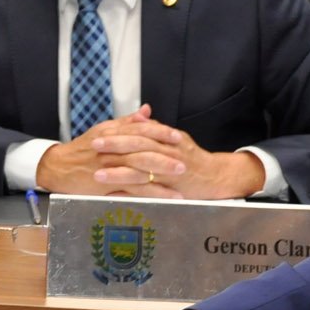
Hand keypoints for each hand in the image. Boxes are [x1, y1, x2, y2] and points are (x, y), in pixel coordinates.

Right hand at [34, 108, 168, 195]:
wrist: (58, 166)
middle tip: (185, 163)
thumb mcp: (104, 130)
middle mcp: (112, 149)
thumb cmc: (83, 148)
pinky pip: (130, 190)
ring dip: (161, 180)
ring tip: (180, 186)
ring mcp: (109, 168)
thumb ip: (127, 122)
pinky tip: (162, 200)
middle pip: (143, 152)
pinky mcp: (105, 185)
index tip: (178, 138)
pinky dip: (148, 196)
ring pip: (139, 173)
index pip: (141, 130)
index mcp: (113, 133)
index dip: (160, 133)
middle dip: (165, 158)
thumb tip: (146, 112)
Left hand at [85, 111, 265, 200]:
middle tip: (94, 147)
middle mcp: (168, 152)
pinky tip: (115, 194)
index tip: (98, 133)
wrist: (215, 177)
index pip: (140, 131)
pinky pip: (148, 190)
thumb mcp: (176, 138)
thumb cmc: (192, 158)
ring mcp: (169, 171)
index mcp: (167, 138)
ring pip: (141, 169)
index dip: (119, 132)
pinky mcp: (171, 188)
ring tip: (97, 174)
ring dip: (118, 172)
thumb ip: (155, 128)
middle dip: (114, 146)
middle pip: (138, 146)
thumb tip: (139, 115)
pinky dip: (131, 192)